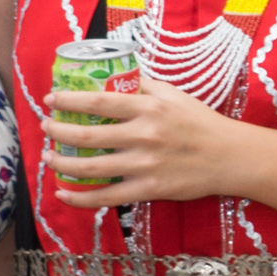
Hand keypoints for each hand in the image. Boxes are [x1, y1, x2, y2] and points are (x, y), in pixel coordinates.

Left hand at [47, 72, 252, 207]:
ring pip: (91, 167)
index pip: (98, 102)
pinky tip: (63, 194)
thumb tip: (114, 77)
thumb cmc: (202, 122)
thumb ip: (144, 87)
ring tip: (49, 158)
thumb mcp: (174, 95)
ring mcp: (145, 164)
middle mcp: (143, 135)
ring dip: (62, 163)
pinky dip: (80, 198)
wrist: (230, 157)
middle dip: (57, 131)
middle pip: (86, 136)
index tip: (51, 99)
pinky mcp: (149, 189)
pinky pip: (107, 197)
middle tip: (46, 127)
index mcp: (148, 108)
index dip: (69, 100)